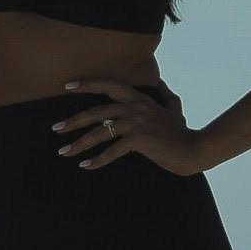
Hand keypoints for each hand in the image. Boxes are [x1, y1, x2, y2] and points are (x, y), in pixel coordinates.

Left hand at [54, 76, 204, 173]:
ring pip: (100, 132)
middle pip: (97, 111)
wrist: (195, 148)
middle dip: (73, 120)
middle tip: (55, 129)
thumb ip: (165, 95)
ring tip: (64, 152)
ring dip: (79, 143)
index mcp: (140, 98)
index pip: (109, 85)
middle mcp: (136, 107)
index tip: (67, 86)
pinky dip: (98, 159)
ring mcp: (137, 122)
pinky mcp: (139, 139)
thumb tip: (160, 83)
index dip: (87, 84)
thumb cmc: (182, 132)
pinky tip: (86, 165)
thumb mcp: (174, 108)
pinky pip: (112, 150)